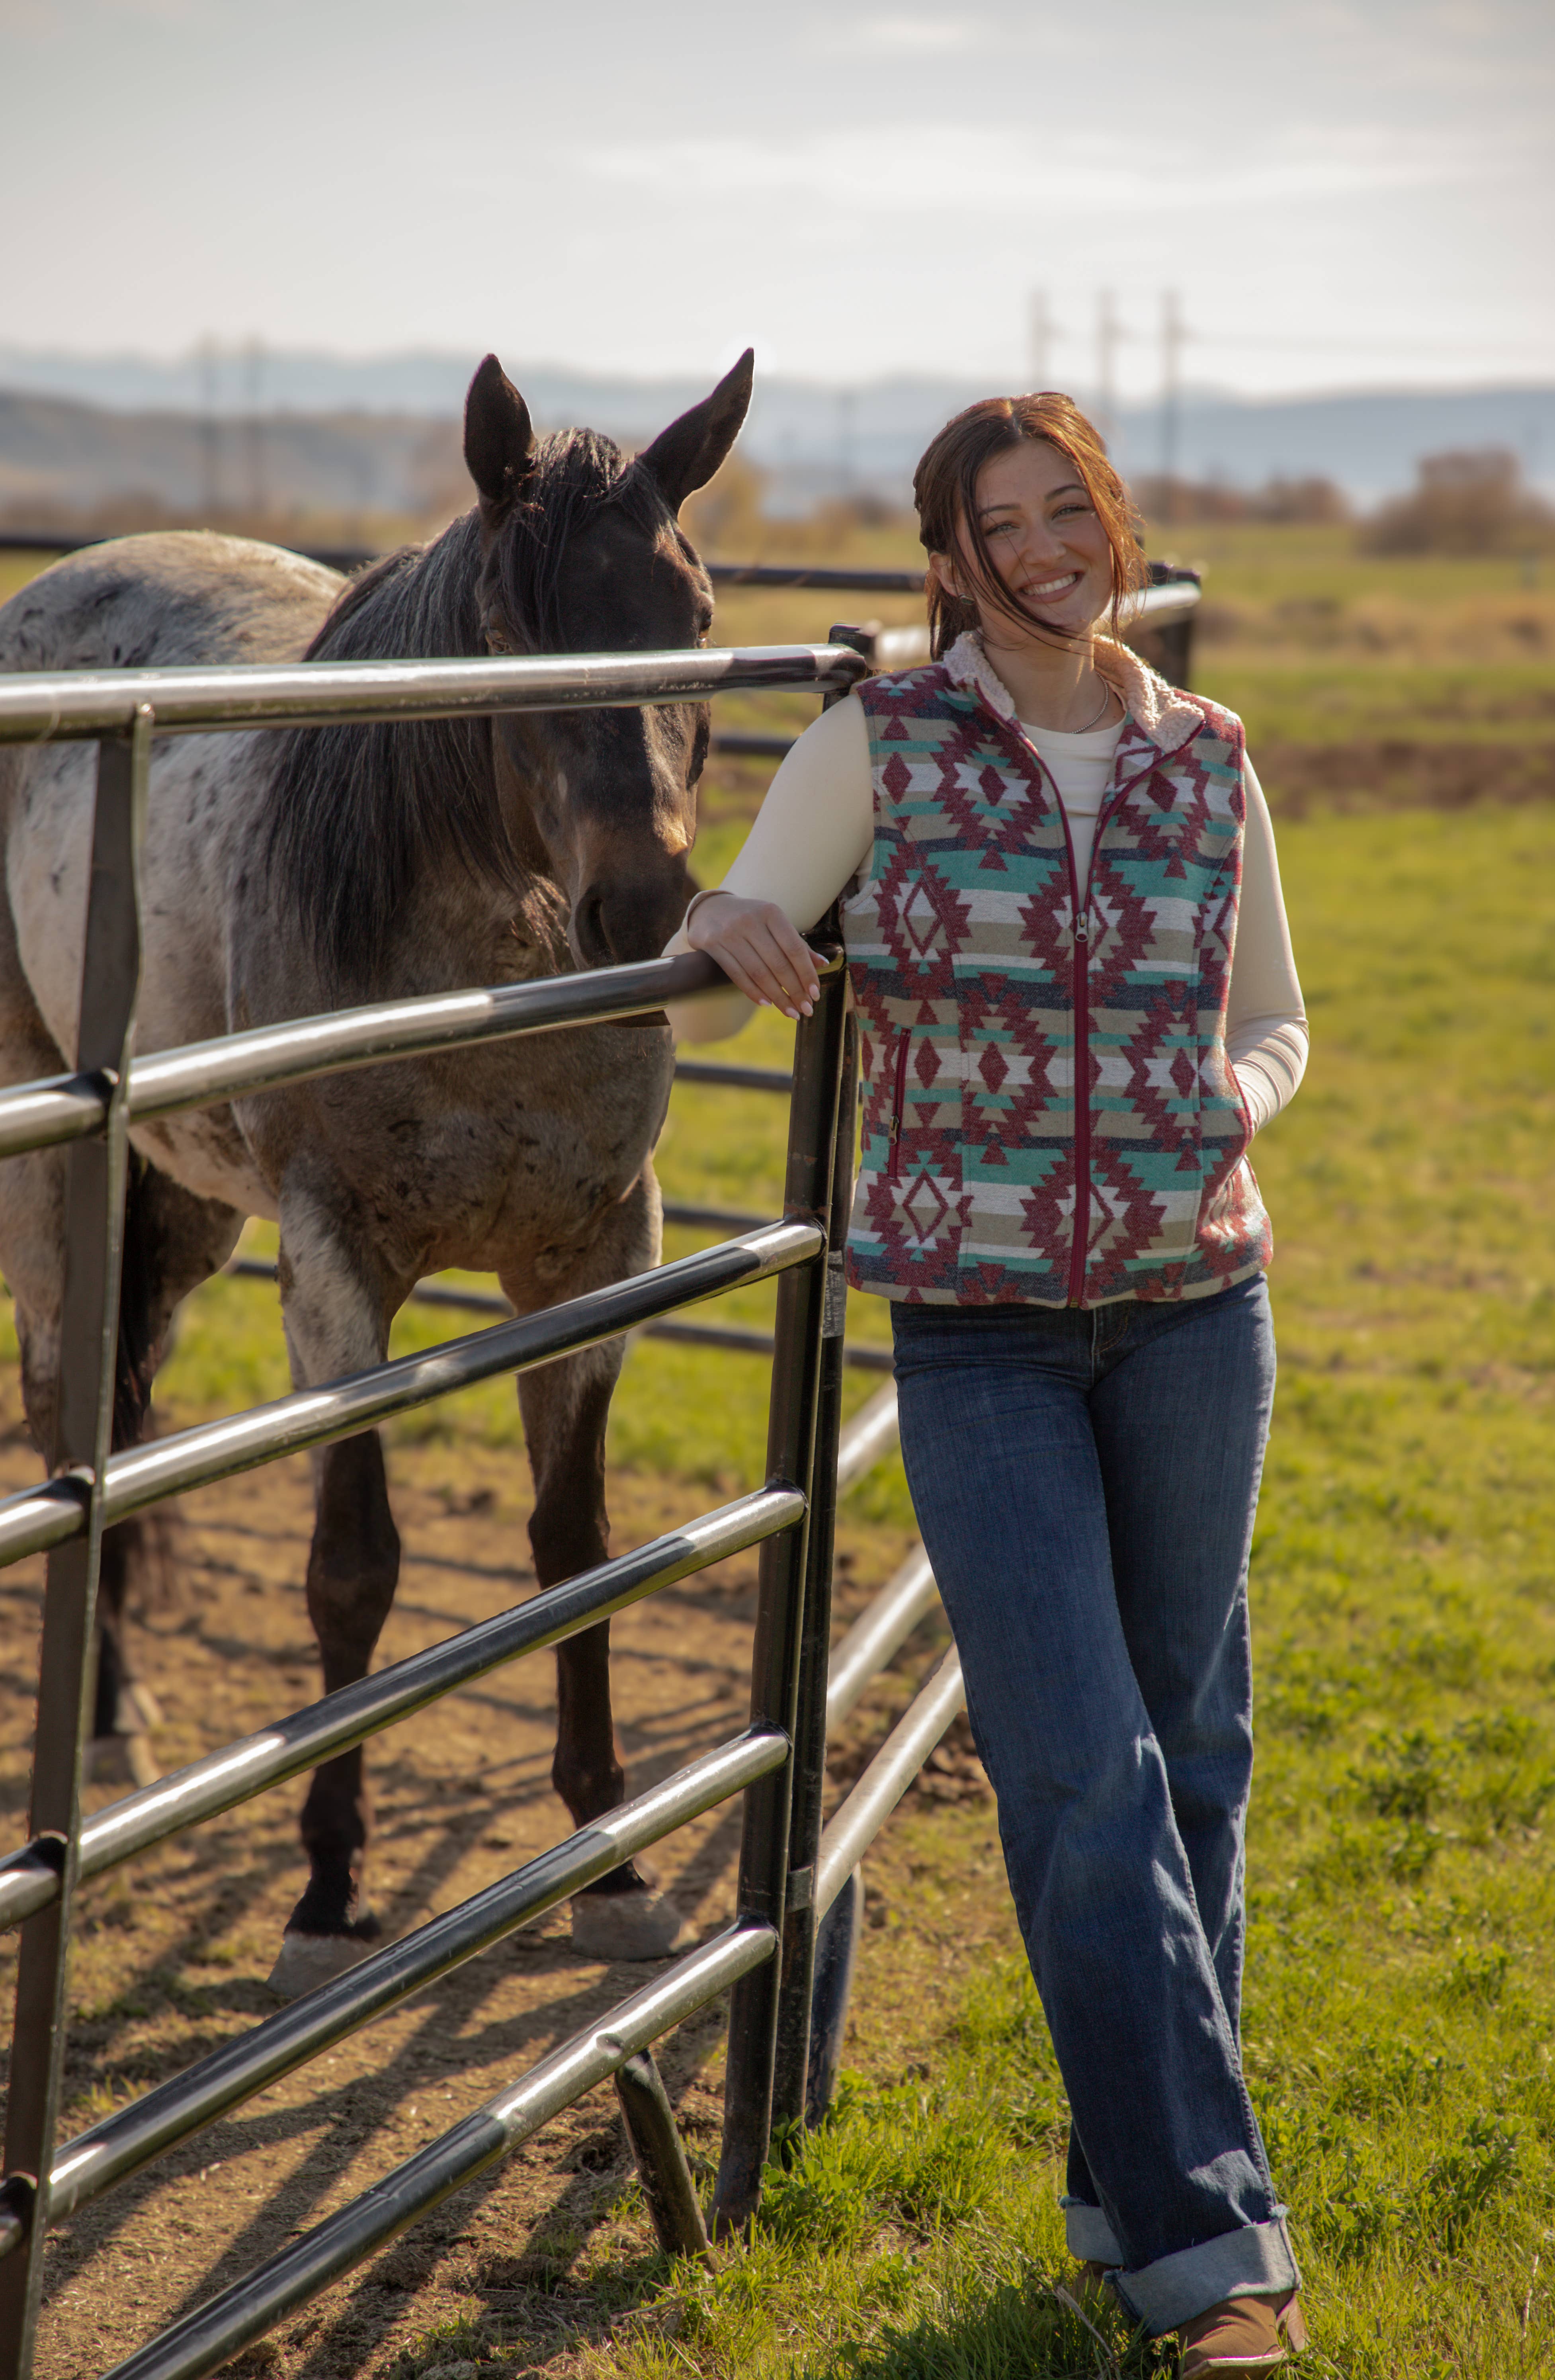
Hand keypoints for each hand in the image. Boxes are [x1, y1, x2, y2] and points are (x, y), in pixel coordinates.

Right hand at [685, 893, 821, 1018]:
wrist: (710, 909)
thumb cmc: (751, 918)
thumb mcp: (774, 923)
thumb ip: (797, 943)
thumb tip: (823, 964)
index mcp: (771, 912)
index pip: (794, 948)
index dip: (807, 973)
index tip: (815, 994)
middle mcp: (750, 921)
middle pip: (778, 964)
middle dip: (795, 991)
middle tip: (806, 1010)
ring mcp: (729, 933)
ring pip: (758, 973)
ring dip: (777, 997)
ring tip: (790, 1012)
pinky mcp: (713, 945)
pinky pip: (737, 975)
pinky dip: (754, 992)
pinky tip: (767, 1003)